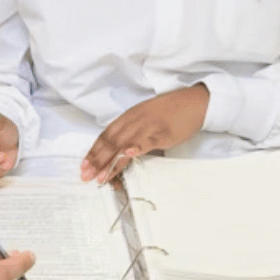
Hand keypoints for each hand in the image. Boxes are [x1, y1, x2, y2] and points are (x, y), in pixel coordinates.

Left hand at [81, 85, 209, 183]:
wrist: (194, 102)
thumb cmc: (171, 111)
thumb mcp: (146, 118)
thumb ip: (134, 133)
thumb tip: (123, 152)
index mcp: (129, 116)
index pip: (106, 135)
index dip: (94, 151)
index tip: (84, 165)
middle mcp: (135, 120)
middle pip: (111, 141)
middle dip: (97, 160)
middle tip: (86, 176)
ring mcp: (148, 126)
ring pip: (125, 144)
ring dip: (111, 161)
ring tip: (101, 176)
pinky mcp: (163, 132)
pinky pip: (147, 141)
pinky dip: (137, 147)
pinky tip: (129, 154)